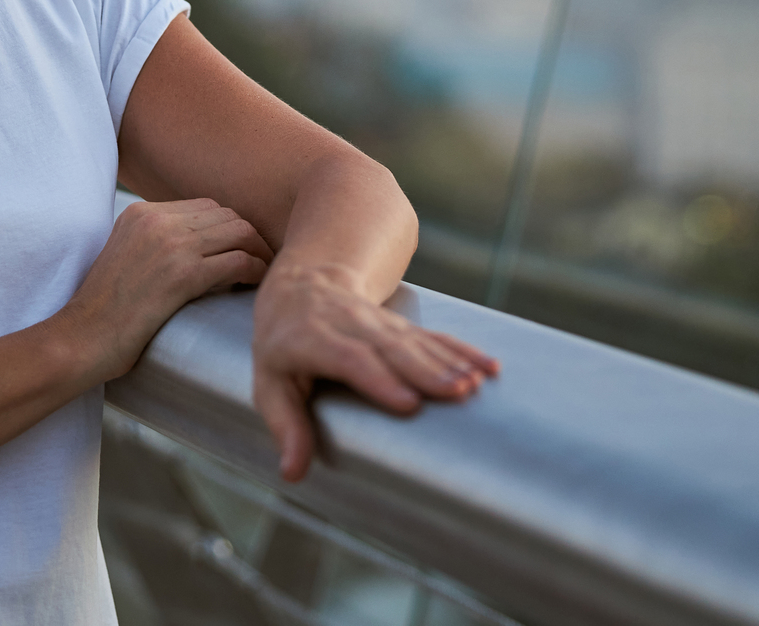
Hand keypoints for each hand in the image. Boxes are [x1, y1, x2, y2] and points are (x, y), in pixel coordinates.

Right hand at [61, 198, 273, 380]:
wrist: (81, 338)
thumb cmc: (104, 310)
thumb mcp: (125, 255)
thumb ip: (156, 241)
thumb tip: (203, 247)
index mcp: (141, 213)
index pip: (205, 206)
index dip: (229, 228)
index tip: (241, 249)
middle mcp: (156, 220)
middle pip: (226, 215)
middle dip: (249, 237)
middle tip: (260, 261)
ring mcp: (169, 244)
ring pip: (239, 233)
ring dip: (258, 252)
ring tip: (262, 273)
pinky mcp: (181, 275)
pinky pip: (238, 261)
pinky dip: (255, 271)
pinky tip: (255, 285)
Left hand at [252, 264, 499, 480]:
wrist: (303, 285)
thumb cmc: (283, 347)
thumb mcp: (270, 384)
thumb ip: (286, 426)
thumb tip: (292, 473)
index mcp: (312, 338)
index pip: (350, 358)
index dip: (380, 379)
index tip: (409, 404)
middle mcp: (350, 325)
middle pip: (391, 347)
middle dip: (426, 370)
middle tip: (458, 393)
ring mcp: (379, 322)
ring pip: (416, 340)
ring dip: (449, 361)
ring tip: (476, 383)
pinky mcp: (400, 324)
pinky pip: (434, 335)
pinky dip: (462, 350)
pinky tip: (489, 366)